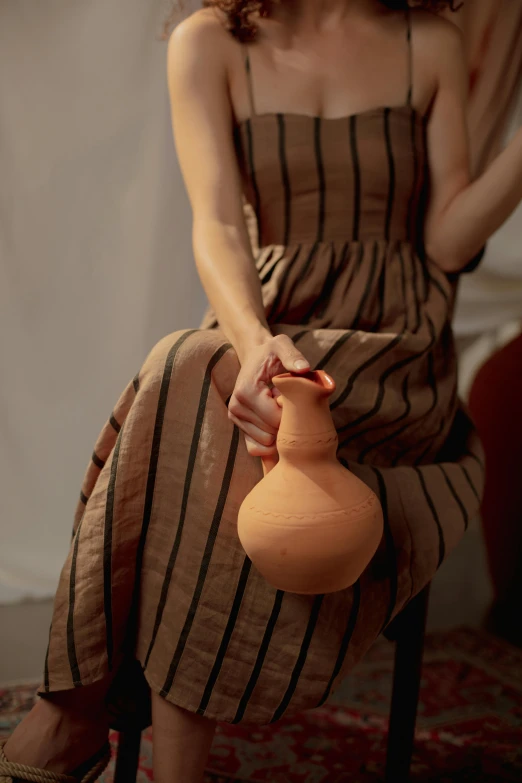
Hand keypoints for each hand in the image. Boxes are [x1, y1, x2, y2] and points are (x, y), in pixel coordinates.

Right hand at [228, 334, 309, 457]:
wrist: (255, 358)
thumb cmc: (271, 352)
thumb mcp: (282, 345)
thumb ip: (293, 355)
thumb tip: (304, 369)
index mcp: (246, 391)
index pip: (276, 420)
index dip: (292, 413)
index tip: (295, 397)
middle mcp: (236, 407)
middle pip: (271, 434)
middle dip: (285, 423)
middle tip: (287, 403)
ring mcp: (236, 419)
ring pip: (265, 443)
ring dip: (278, 430)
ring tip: (279, 409)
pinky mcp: (239, 427)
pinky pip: (256, 449)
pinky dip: (270, 442)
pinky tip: (276, 424)